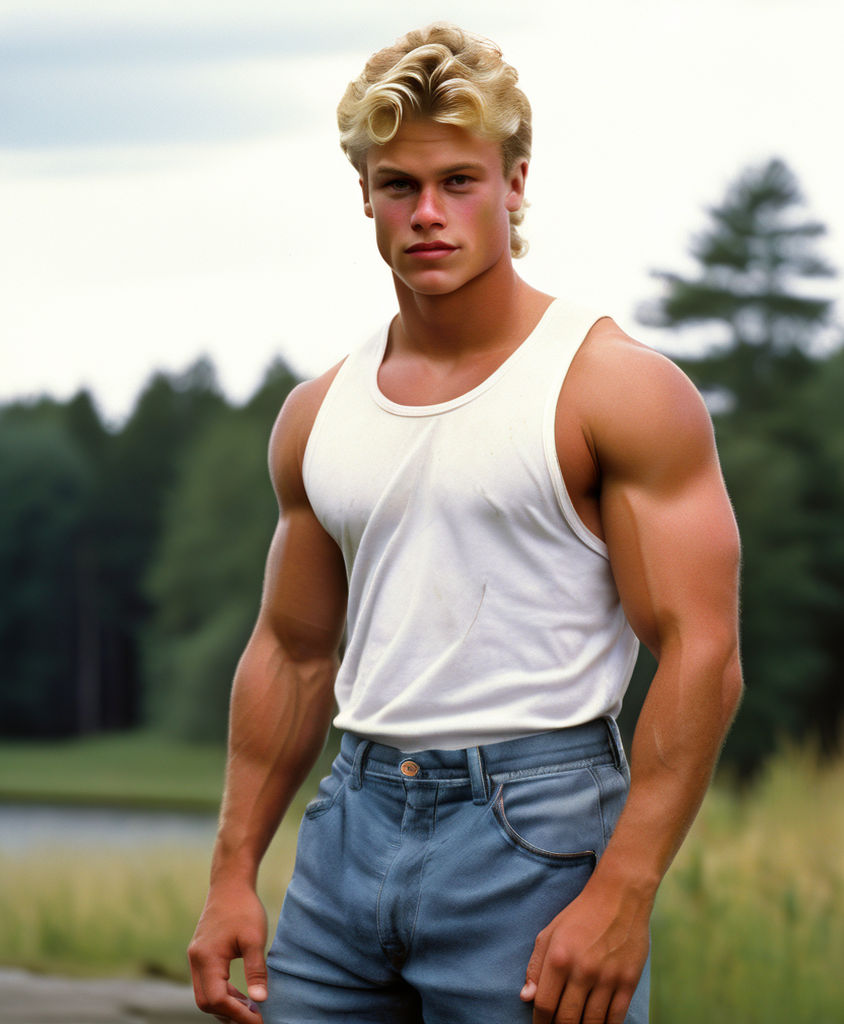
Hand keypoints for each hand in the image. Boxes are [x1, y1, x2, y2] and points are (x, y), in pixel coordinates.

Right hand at [188, 881, 268, 1023]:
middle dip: (229, 1014)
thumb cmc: (243, 908)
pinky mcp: (201, 954)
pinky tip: (241, 994)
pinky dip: (222, 993)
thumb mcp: (254, 938)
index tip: (258, 1019)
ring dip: (226, 1005)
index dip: (238, 1014)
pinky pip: (207, 983)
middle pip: (206, 1002)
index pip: (217, 999)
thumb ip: (256, 970)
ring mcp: (196, 957)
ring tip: (251, 1008)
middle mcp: (196, 960)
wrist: (230, 883)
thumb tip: (260, 1001)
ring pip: (205, 994)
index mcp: (207, 958)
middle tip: (255, 1017)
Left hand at [519, 881, 650, 1023]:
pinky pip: (616, 1018)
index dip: (539, 1022)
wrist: (619, 897)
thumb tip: (526, 998)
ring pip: (592, 1023)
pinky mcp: (628, 981)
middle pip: (566, 1019)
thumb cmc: (580, 915)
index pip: (544, 1004)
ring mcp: (607, 977)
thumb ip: (535, 966)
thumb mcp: (550, 932)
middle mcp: (582, 970)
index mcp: (558, 957)